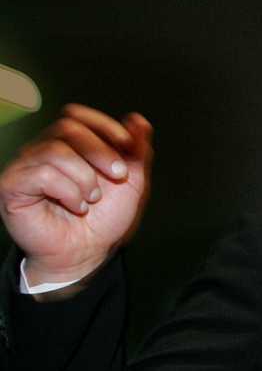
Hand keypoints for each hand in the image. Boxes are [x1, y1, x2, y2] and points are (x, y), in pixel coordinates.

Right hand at [0, 104, 152, 284]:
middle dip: (100, 151)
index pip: (77, 116)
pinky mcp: (13, 186)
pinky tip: (75, 207)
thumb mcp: (131, 184)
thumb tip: (139, 121)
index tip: (128, 144)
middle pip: (67, 128)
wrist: (87, 254)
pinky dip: (68, 192)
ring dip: (85, 178)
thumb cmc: (103, 220)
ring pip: (55, 151)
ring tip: (91, 200)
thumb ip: (136, 152)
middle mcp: (43, 150)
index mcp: (69, 145)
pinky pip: (42, 174)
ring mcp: (26, 167)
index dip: (103, 125)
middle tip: (118, 176)